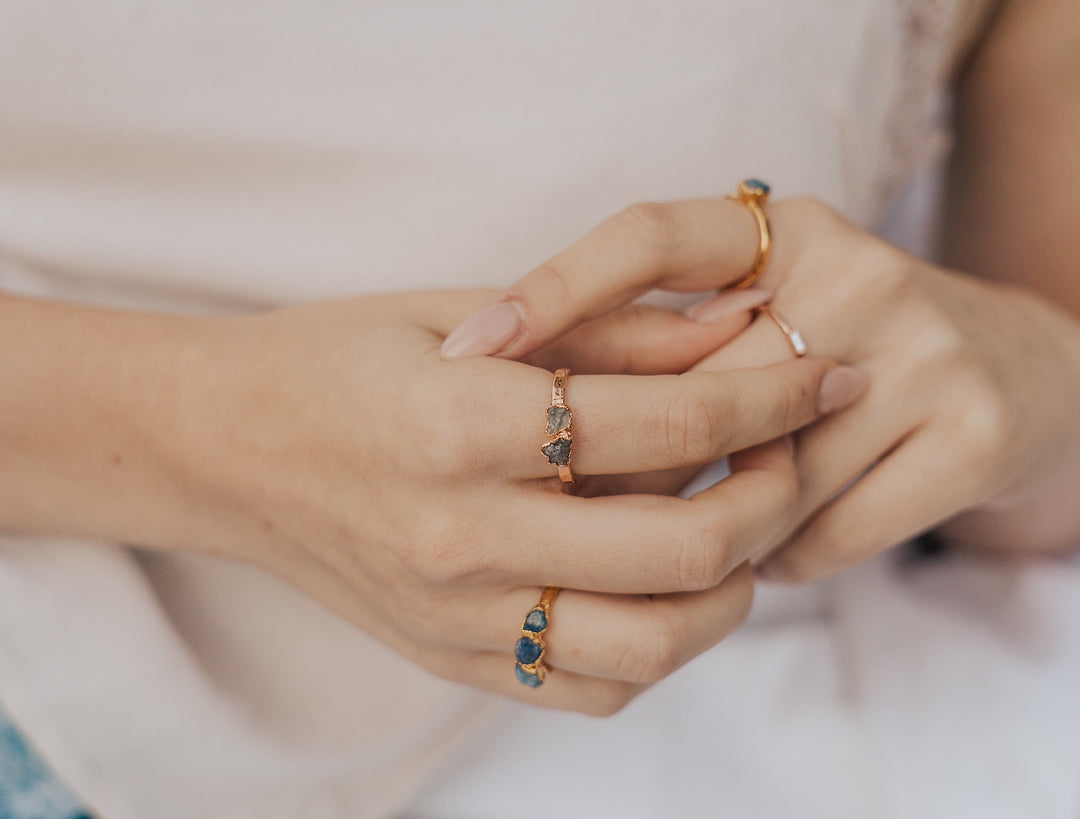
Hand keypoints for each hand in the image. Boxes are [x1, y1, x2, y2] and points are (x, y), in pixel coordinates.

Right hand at [156, 289, 861, 713]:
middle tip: (797, 452)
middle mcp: (463, 538)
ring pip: (653, 645)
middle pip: (685, 548)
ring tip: (743, 531)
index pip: (666, 423)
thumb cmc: (337, 360)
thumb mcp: (463, 313)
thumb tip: (735, 329)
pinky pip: (590, 690)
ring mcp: (457, 617)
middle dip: (777, 494)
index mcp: (462, 426)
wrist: (226, 448)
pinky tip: (662, 587)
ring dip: (732, 591)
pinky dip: (656, 648)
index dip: (770, 395)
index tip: (824, 371)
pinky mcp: (451, 661)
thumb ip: (604, 327)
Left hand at [443, 196, 1079, 582]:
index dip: (554, 287)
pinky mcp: (971, 434)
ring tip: (681, 540)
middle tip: (570, 511)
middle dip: (630, 471)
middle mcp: (856, 267)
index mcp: (782, 225)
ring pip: (760, 482)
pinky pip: (825, 535)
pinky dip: (783, 560)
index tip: (468, 349)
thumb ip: (658, 341)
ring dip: (709, 530)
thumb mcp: (759, 314)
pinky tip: (769, 555)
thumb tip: (524, 394)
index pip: (650, 234)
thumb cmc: (838, 351)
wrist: (1019, 376)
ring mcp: (922, 349)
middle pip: (697, 390)